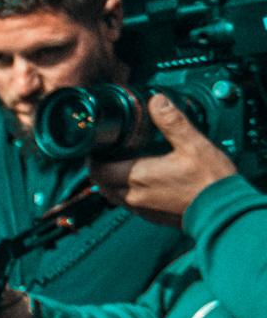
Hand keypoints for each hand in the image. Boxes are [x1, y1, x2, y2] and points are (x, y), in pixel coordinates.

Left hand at [91, 92, 236, 226]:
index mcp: (138, 177)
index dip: (93, 158)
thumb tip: (157, 101)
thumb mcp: (193, 144)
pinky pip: (129, 204)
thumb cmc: (209, 180)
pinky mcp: (151, 216)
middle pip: (101, 183)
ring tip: (122, 165)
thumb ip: (172, 123)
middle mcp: (134, 196)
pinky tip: (140, 181)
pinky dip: (126, 192)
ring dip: (112, 181)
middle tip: (108, 154)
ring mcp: (142, 208)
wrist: (223, 211)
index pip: (98, 170)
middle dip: (100, 168)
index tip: (97, 147)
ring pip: (113, 195)